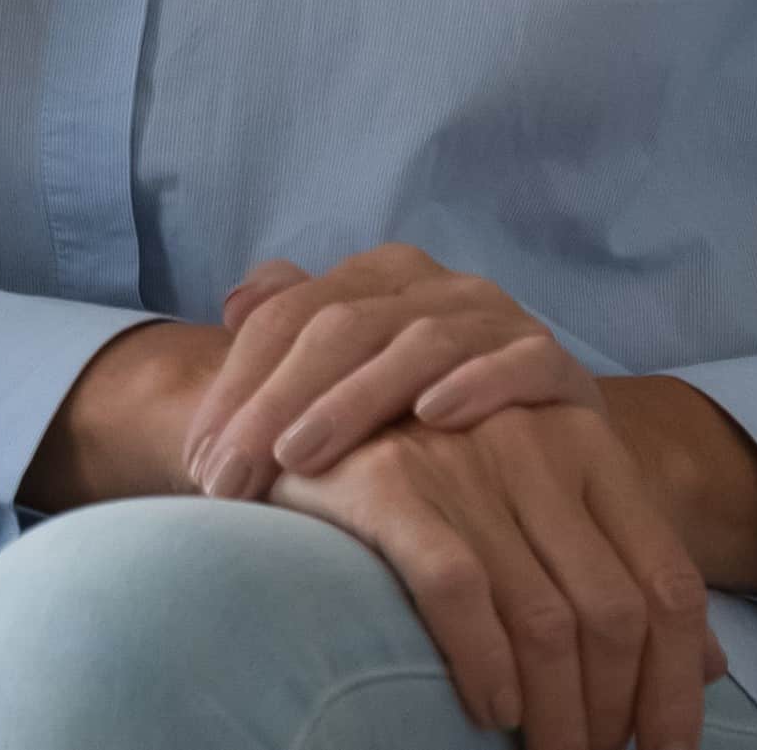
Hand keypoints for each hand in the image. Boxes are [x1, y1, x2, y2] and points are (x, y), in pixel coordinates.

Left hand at [186, 244, 594, 502]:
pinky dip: (478, 382)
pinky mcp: (558, 365)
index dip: (237, 384)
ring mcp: (500, 321)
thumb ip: (299, 329)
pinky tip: (434, 414)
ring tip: (301, 455)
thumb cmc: (431, 416)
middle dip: (276, 403)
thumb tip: (235, 304)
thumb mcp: (361, 373)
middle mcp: (438, 287)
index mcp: (379, 278)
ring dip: (355, 399)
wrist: (552, 444)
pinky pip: (519, 363)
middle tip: (229, 478)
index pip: (290, 315)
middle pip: (343, 327)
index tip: (198, 459)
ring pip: (418, 343)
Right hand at [269, 412, 717, 749]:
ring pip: (547, 619)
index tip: (667, 748)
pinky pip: (460, 594)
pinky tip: (488, 707)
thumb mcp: (539, 494)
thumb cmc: (430, 464)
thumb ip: (619, 565)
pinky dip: (485, 667)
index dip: (677, 682)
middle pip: (616, 612)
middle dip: (614, 713)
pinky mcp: (388, 483)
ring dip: (557, 714)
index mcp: (589, 442)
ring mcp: (463, 459)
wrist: (297, 403)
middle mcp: (537, 443)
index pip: (669, 582)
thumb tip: (709, 666)